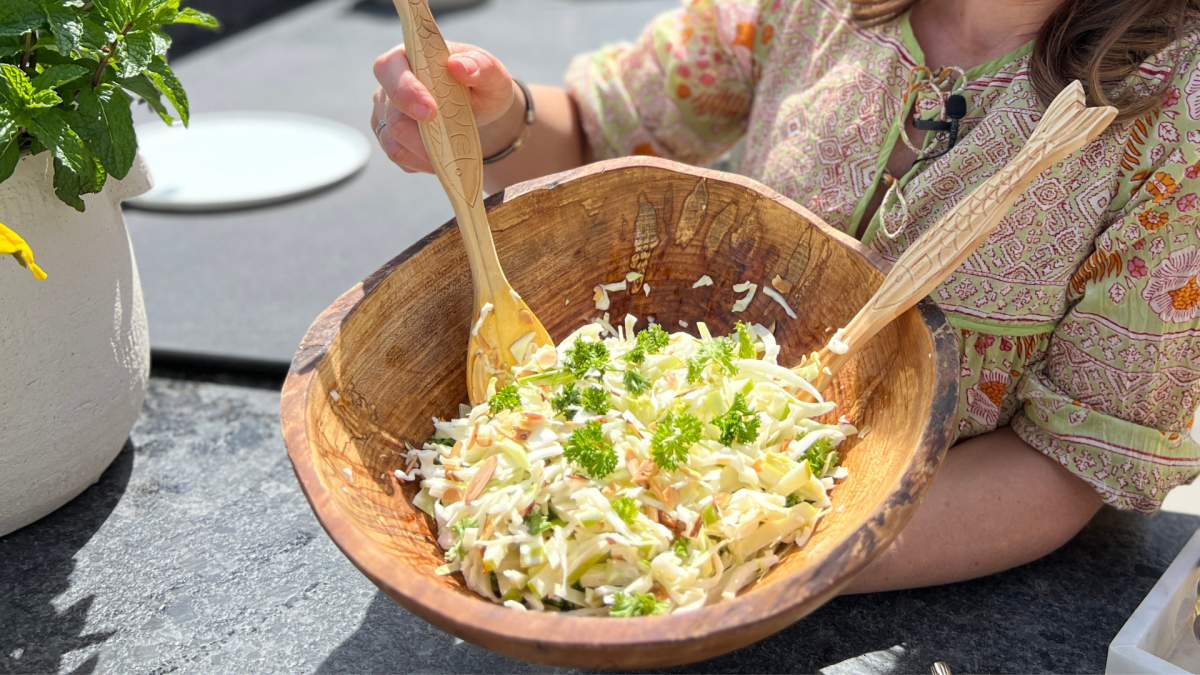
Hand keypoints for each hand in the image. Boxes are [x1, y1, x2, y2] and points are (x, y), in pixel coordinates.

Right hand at [371, 42, 516, 173]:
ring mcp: (386, 113)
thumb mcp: (492, 74)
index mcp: (408, 57)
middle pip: (392, 115)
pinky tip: (443, 158)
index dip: (405, 91)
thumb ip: (480, 66)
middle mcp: (389, 85)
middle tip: (449, 144)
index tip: (430, 111)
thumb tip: (458, 65)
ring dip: (425, 152)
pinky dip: (423, 163)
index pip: (389, 69)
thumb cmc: (481, 84)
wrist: (479, 109)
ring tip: (453, 153)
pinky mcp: (390, 138)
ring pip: (393, 141)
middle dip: (420, 134)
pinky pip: (400, 156)